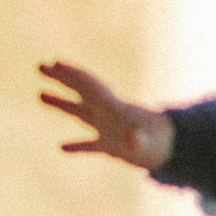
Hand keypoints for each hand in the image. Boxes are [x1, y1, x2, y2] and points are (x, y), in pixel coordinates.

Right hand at [38, 59, 170, 170]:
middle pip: (80, 92)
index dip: (71, 74)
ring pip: (80, 113)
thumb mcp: (145, 143)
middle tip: (40, 66)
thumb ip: (137, 140)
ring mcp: (109, 129)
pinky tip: (62, 148)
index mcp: (113, 108)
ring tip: (40, 94)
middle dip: (61, 79)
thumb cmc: (160, 145)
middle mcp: (108, 114)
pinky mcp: (112, 147)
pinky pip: (90, 144)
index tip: (53, 63)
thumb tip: (131, 139)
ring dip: (61, 103)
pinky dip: (77, 145)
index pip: (89, 87)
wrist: (176, 151)